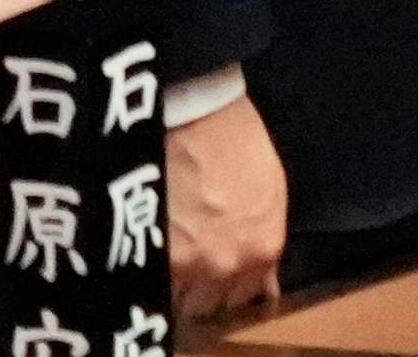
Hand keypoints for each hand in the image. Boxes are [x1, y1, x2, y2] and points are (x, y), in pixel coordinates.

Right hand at [165, 93, 292, 321]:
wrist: (195, 113)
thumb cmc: (234, 140)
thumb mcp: (269, 192)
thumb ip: (263, 239)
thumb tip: (260, 278)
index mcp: (264, 248)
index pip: (252, 296)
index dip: (235, 286)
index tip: (224, 279)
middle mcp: (230, 265)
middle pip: (216, 303)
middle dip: (207, 291)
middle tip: (193, 271)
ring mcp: (190, 266)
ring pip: (183, 303)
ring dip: (177, 287)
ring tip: (168, 262)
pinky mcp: (154, 255)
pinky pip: (153, 288)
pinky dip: (151, 278)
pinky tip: (148, 256)